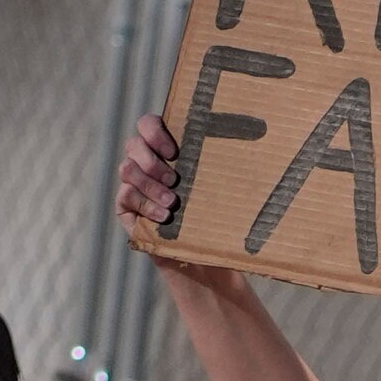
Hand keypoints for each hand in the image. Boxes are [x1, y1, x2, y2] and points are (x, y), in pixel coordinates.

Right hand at [115, 114, 249, 291]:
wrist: (202, 256)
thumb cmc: (214, 216)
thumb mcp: (220, 187)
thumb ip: (223, 161)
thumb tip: (255, 133)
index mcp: (164, 149)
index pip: (148, 125)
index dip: (155, 132)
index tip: (175, 151)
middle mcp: (144, 162)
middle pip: (134, 144)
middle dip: (153, 162)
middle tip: (174, 180)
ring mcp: (132, 183)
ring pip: (127, 169)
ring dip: (150, 184)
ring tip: (172, 201)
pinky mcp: (125, 206)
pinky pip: (126, 196)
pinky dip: (146, 206)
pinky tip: (164, 217)